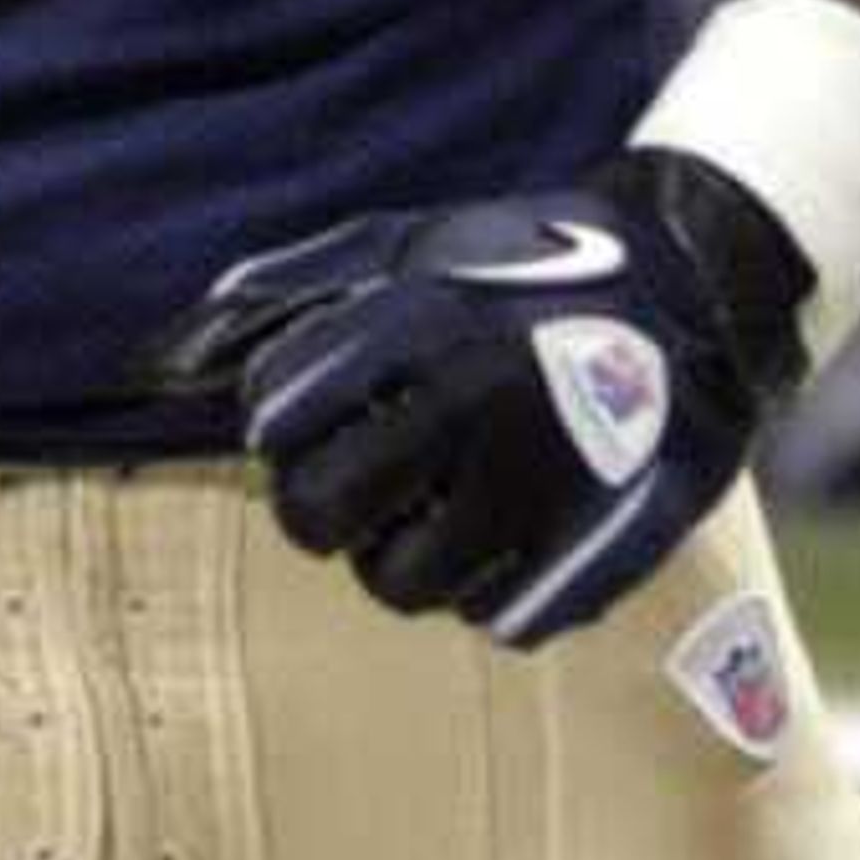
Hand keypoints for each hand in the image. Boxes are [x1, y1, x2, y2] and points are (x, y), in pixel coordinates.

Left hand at [157, 146, 812, 647]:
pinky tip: (501, 526)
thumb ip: (285, 291)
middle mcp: (470, 404)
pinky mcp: (593, 552)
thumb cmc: (521, 263)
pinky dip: (484, 585)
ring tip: (429, 502)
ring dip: (395, 553)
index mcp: (419, 318)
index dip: (278, 422)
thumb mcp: (405, 242)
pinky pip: (492, 617)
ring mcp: (534, 487)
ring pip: (396, 586)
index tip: (304, 415)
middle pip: (316, 519)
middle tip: (349, 478)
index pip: (275, 416)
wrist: (695, 287)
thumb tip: (165, 358)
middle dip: (316, 504)